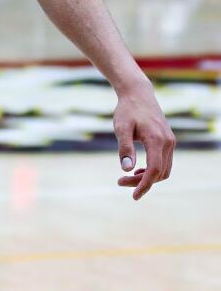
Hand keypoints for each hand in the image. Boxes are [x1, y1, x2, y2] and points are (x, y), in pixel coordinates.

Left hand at [113, 80, 174, 199]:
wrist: (138, 94)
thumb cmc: (127, 110)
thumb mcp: (121, 128)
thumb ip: (124, 148)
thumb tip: (127, 169)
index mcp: (157, 140)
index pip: (154, 170)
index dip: (144, 185)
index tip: (133, 195)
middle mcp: (168, 142)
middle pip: (159, 172)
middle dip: (142, 182)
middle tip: (120, 182)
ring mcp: (170, 142)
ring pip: (164, 169)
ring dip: (148, 177)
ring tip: (127, 178)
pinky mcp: (168, 141)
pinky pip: (164, 162)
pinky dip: (153, 169)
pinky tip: (137, 169)